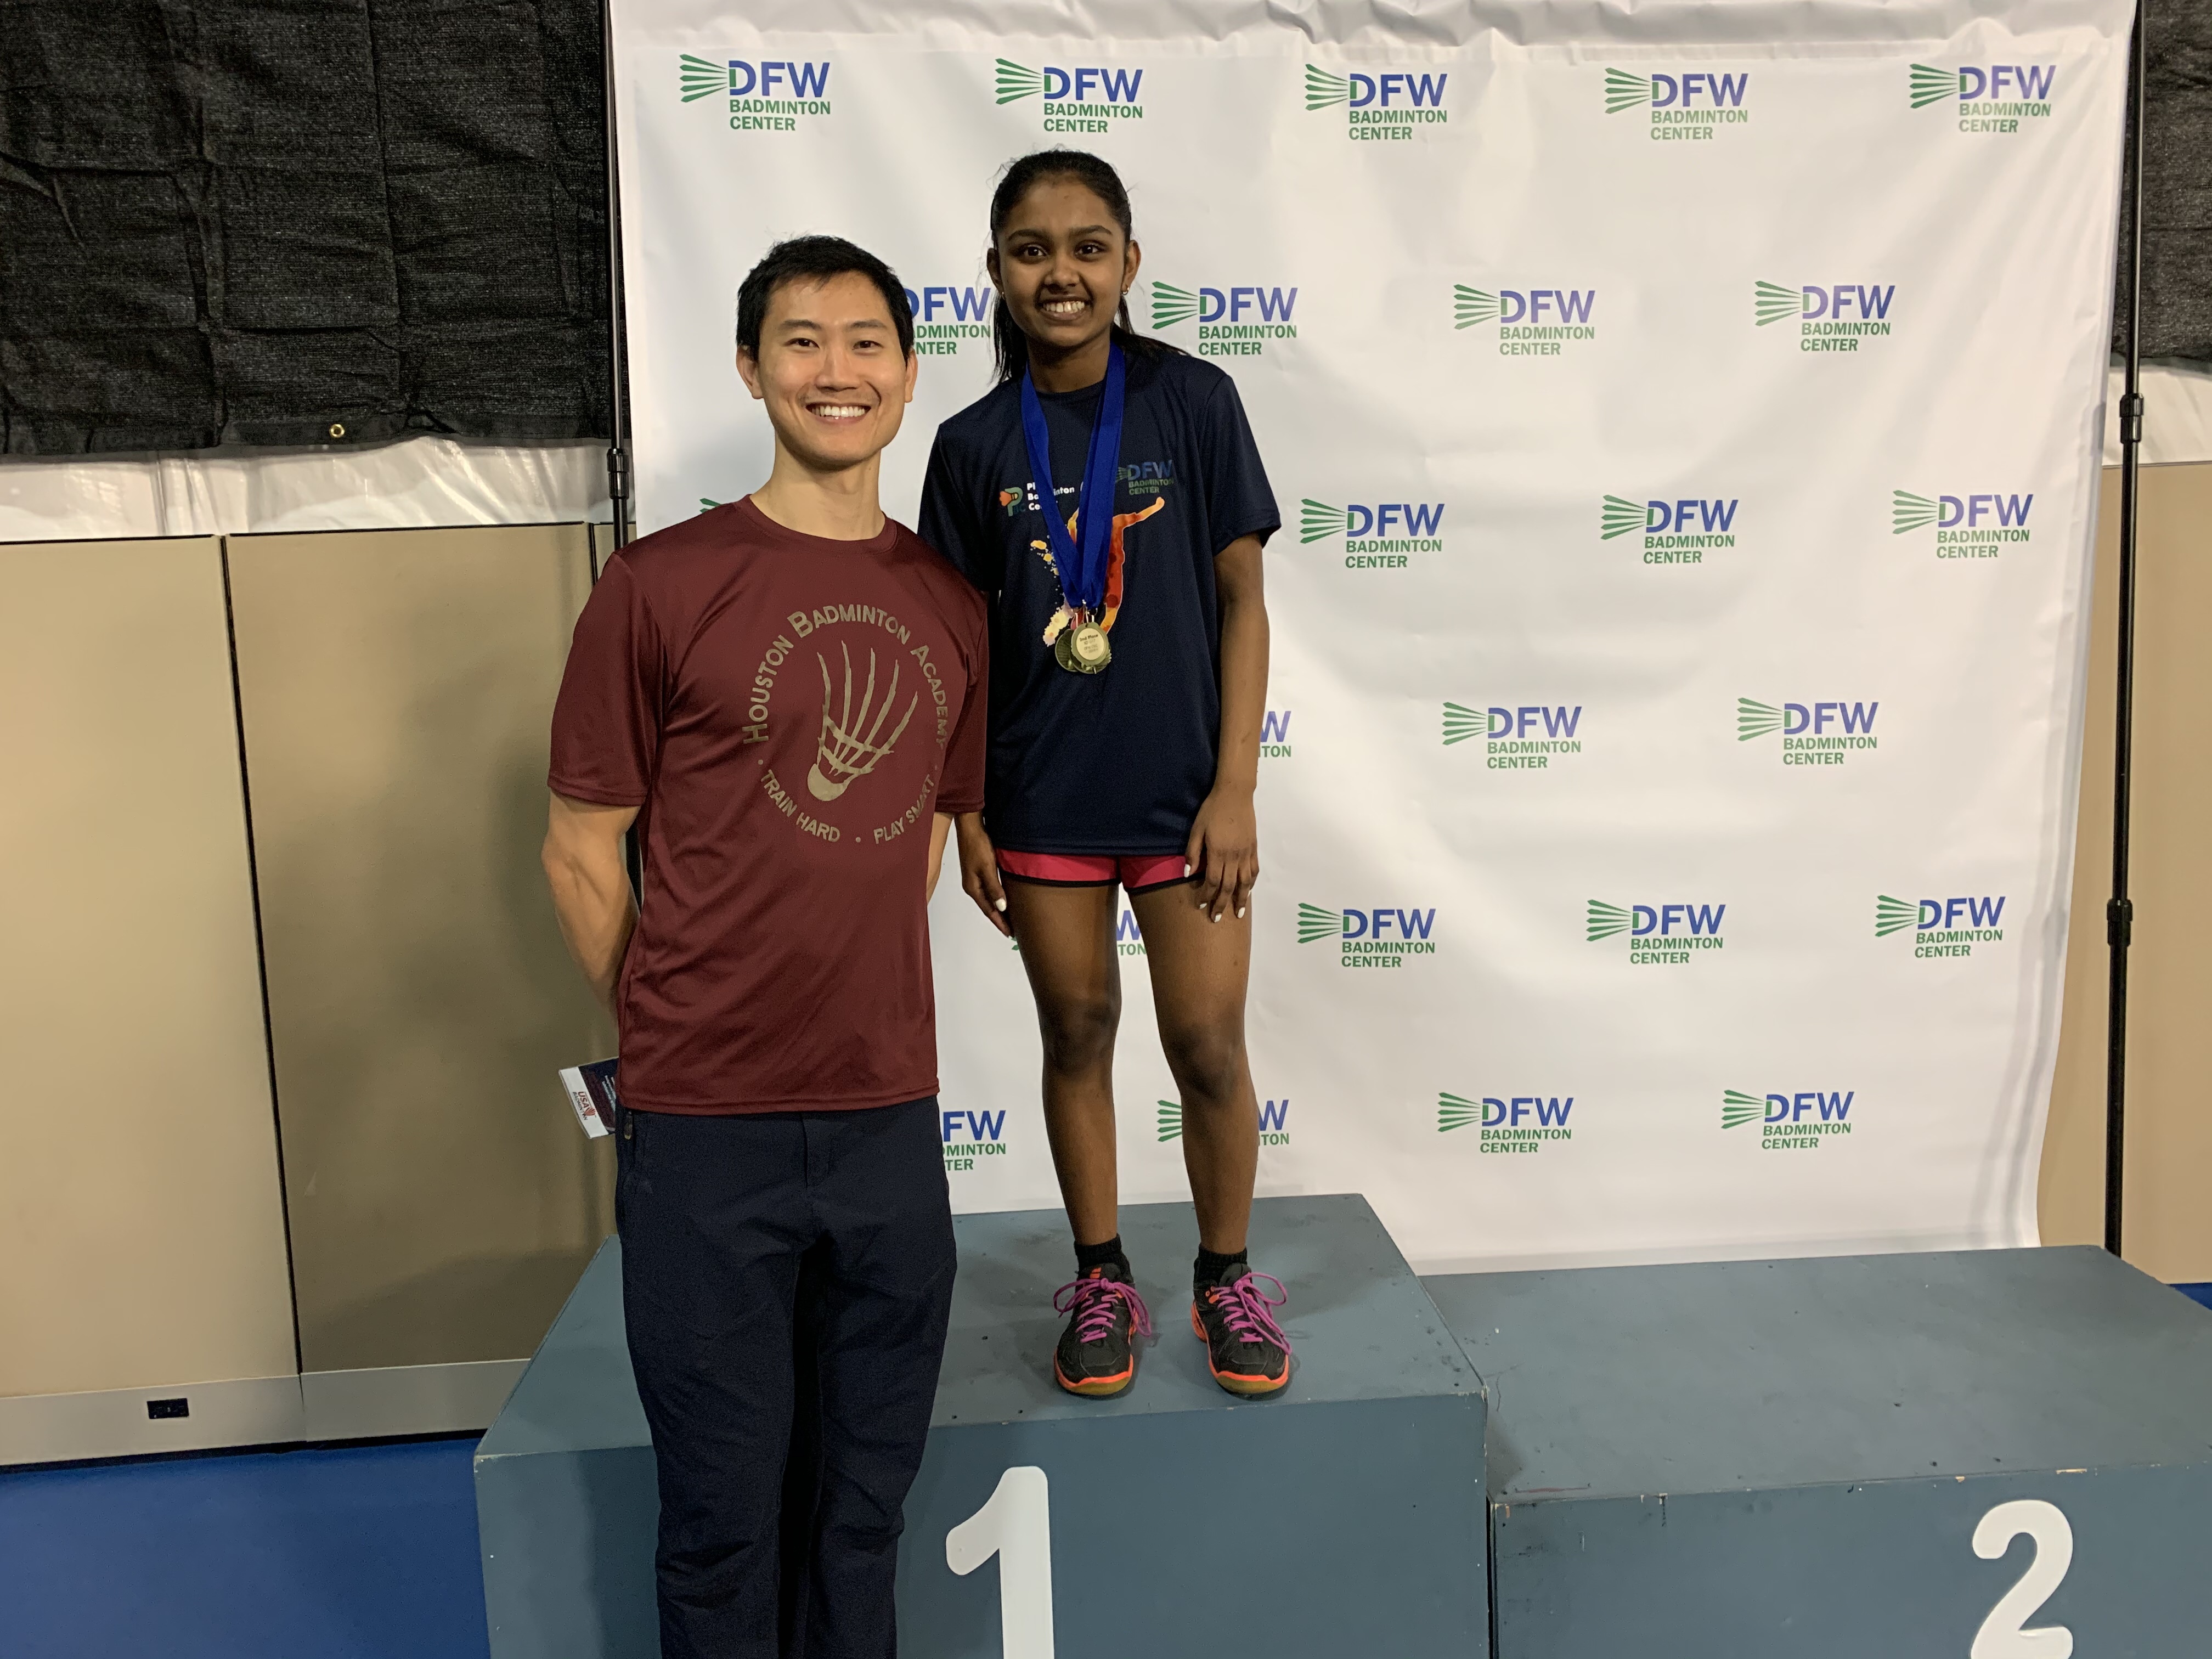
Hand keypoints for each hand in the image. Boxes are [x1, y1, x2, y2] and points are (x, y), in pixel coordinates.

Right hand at [956, 814, 1011, 936]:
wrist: (970, 827)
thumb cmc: (977, 845)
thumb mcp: (987, 868)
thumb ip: (994, 888)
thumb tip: (1001, 907)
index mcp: (973, 888)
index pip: (988, 911)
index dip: (999, 923)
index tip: (1009, 933)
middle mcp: (972, 886)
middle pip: (987, 907)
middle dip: (999, 920)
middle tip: (1012, 931)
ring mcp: (974, 878)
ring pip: (988, 899)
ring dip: (998, 910)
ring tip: (1009, 919)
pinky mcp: (978, 871)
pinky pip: (988, 890)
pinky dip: (996, 898)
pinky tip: (1002, 899)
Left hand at [1185, 786, 1257, 922]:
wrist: (1235, 794)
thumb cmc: (1212, 810)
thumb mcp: (1196, 829)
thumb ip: (1193, 852)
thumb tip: (1188, 873)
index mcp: (1218, 852)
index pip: (1212, 881)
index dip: (1206, 896)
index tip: (1200, 905)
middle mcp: (1234, 856)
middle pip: (1229, 886)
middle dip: (1222, 904)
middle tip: (1217, 918)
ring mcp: (1246, 853)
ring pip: (1245, 882)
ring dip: (1241, 899)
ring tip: (1238, 913)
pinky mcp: (1253, 848)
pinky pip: (1254, 870)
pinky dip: (1251, 883)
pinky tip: (1248, 891)